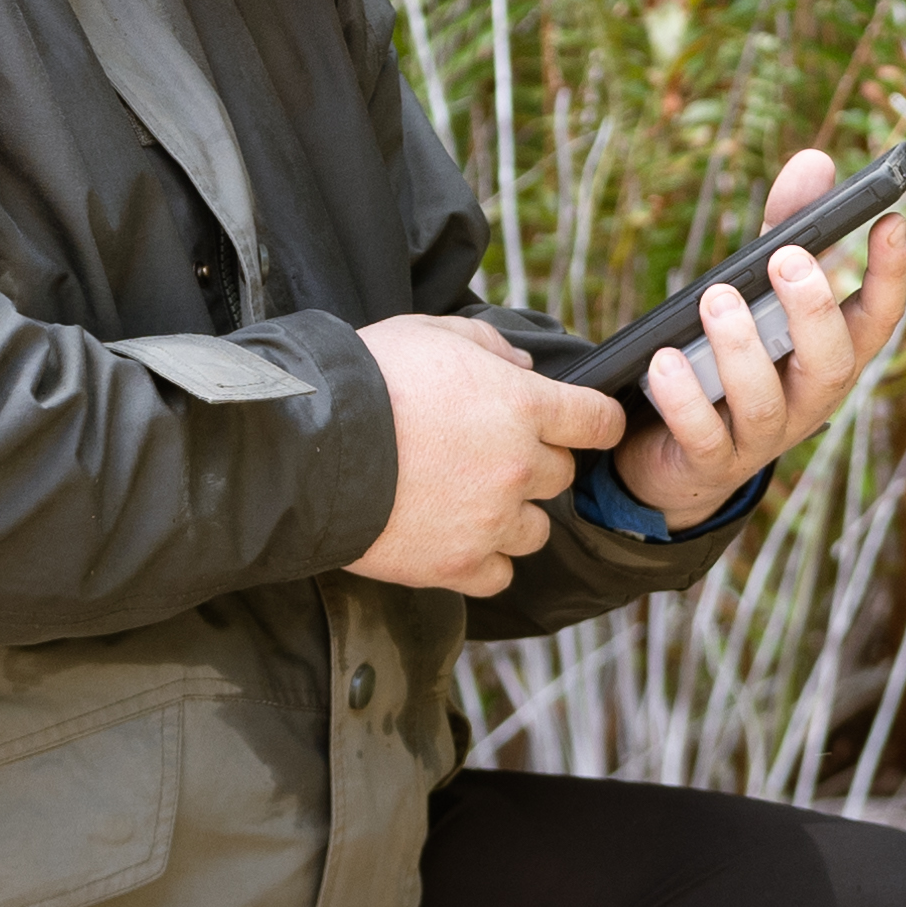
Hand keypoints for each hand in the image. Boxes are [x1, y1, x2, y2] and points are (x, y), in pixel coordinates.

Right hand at [352, 312, 627, 591]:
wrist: (307, 446)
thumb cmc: (366, 380)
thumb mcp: (431, 333)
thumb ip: (488, 344)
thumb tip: (521, 363)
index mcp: (524, 405)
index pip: (598, 422)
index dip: (593, 422)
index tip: (582, 426)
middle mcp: (519, 466)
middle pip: (560, 475)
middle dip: (533, 464)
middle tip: (486, 454)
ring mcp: (491, 520)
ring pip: (536, 530)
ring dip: (512, 515)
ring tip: (466, 499)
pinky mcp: (457, 565)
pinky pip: (499, 573)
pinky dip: (484, 560)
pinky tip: (455, 538)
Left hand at [617, 148, 905, 531]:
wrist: (675, 453)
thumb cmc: (729, 355)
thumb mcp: (757, 287)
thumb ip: (786, 228)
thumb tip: (816, 161)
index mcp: (829, 355)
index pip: (877, 319)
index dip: (891, 274)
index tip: (889, 221)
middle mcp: (808, 400)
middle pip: (833, 364)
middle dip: (814, 309)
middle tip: (788, 258)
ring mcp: (763, 437)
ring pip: (765, 401)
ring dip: (741, 347)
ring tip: (715, 297)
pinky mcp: (711, 462)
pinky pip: (703, 436)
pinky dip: (684, 400)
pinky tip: (664, 362)